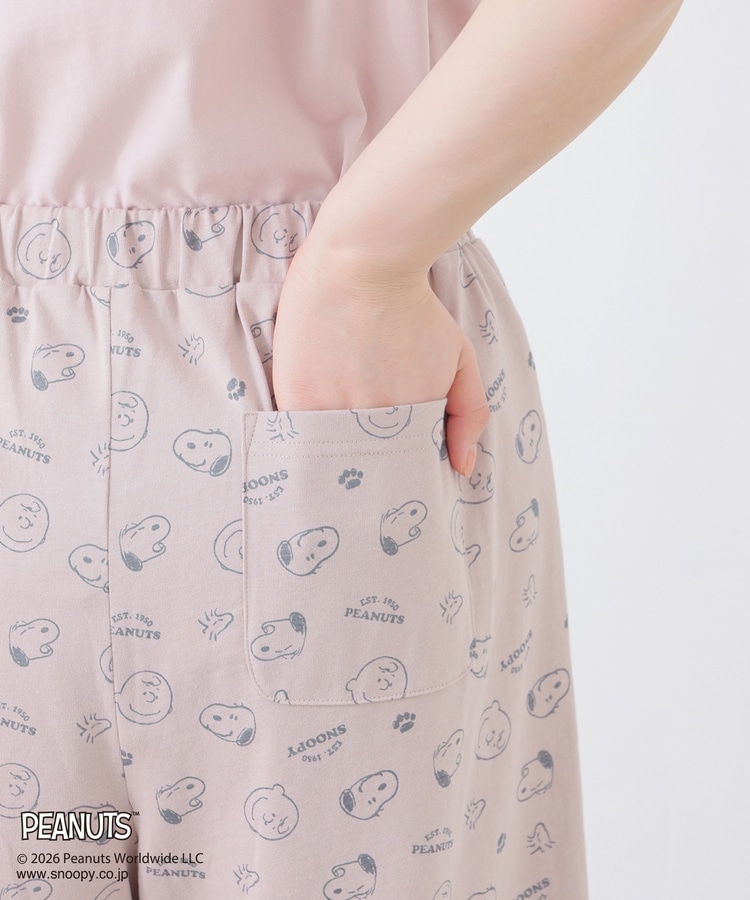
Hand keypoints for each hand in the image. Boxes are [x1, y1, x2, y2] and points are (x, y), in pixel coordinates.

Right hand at [271, 241, 488, 475]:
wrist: (363, 261)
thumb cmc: (414, 307)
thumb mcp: (460, 358)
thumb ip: (469, 414)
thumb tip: (462, 467)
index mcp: (414, 421)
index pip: (405, 468)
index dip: (397, 467)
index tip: (389, 459)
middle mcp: (375, 424)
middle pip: (368, 467)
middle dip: (365, 466)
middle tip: (360, 448)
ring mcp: (334, 411)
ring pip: (331, 454)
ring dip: (331, 451)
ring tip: (333, 429)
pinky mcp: (297, 396)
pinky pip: (298, 435)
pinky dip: (303, 436)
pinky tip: (310, 417)